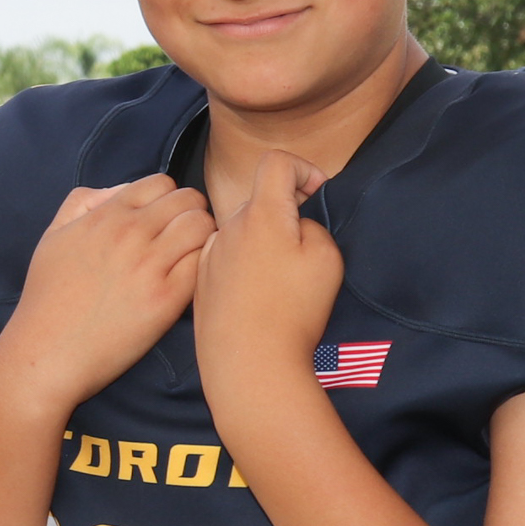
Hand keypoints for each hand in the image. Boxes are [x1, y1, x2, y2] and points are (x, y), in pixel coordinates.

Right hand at [0, 175, 214, 419]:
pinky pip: (202, 263)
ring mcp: (149, 265)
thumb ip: (82, 203)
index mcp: (105, 216)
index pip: (161, 182)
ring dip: (202, 239)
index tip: (164, 222)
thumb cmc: (47, 299)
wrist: (46, 352)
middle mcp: (129, 234)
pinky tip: (186, 283)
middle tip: (182, 242)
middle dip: (190, 214)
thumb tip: (119, 191)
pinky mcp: (165, 299)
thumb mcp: (53, 238)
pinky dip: (203, 268)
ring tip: (188, 260)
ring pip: (202, 225)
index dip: (167, 200)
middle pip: (189, 199)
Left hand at [192, 149, 338, 412]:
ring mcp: (207, 254)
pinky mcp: (199, 281)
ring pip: (240, 230)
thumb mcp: (326, 258)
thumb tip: (294, 223)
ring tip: (280, 279)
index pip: (275, 162)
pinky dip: (243, 263)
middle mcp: (226, 227)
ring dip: (263, 240)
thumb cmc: (292, 311)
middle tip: (303, 248)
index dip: (303, 169)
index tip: (316, 195)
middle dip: (285, 213)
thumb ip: (312, 225)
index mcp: (260, 214)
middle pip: (258, 200)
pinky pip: (224, 257)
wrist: (247, 363)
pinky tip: (256, 295)